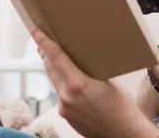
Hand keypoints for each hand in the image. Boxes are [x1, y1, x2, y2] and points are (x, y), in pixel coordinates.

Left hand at [30, 27, 158, 137]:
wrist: (122, 132)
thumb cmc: (121, 107)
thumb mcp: (109, 80)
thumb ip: (91, 69)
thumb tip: (82, 58)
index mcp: (78, 83)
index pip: (56, 57)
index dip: (44, 42)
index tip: (36, 31)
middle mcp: (67, 96)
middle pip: (51, 68)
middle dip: (46, 53)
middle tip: (42, 40)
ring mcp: (64, 107)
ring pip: (55, 81)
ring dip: (53, 68)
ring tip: (51, 56)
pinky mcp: (65, 115)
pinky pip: (60, 94)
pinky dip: (62, 84)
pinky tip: (68, 80)